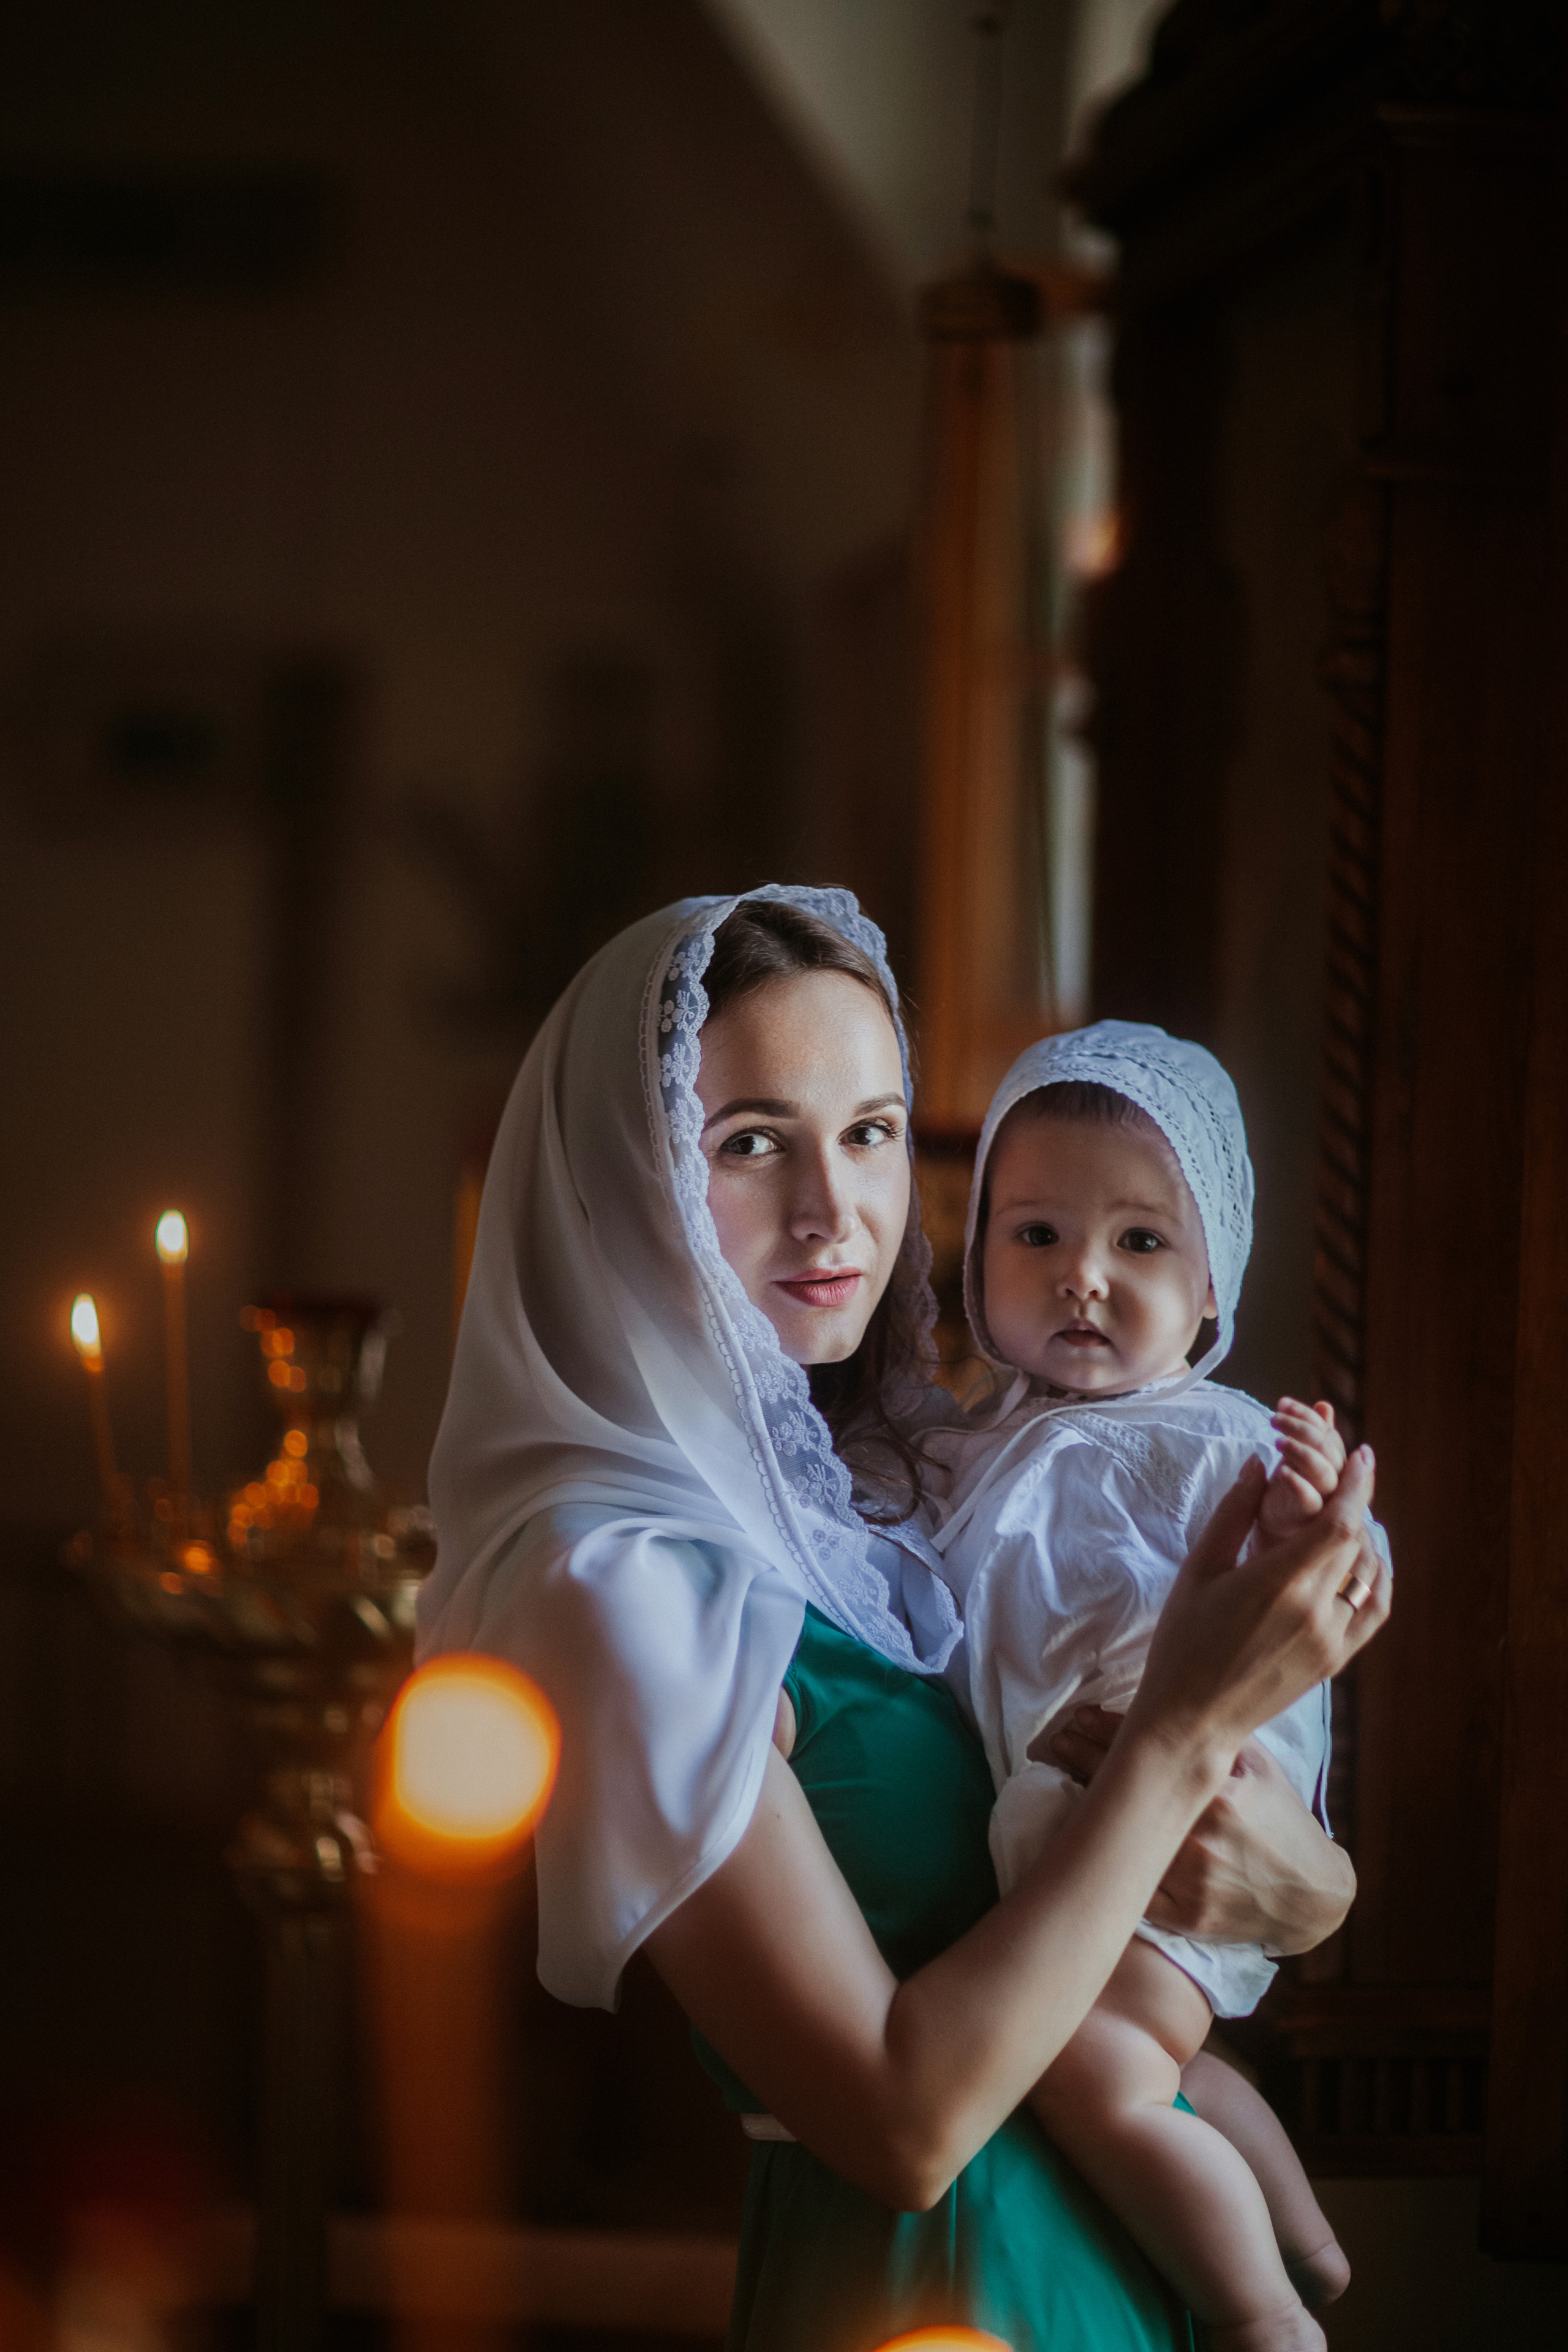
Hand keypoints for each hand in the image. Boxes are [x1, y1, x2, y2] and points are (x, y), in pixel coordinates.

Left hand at [1044, 1708, 1354, 1950]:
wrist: (1311, 1895)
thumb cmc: (1282, 1821)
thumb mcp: (1261, 1767)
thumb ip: (1223, 1733)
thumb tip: (1173, 1700)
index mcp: (1220, 1797)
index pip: (1150, 1755)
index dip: (1108, 1732)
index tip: (1080, 1717)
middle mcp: (1201, 1841)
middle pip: (1128, 1794)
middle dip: (1086, 1760)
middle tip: (1057, 1740)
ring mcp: (1190, 1884)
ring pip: (1124, 1841)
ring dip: (1089, 1808)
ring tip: (1058, 1777)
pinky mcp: (1184, 1918)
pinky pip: (1132, 1889)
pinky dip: (1108, 1862)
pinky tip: (1082, 1838)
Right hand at [1126, 1447, 1387, 1769]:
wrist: (1192, 1719)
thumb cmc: (1183, 1642)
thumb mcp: (1199, 1570)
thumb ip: (1233, 1512)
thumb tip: (1259, 1463)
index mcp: (1279, 1584)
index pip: (1340, 1522)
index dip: (1357, 1485)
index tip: (1362, 1454)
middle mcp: (1316, 1612)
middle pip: (1358, 1543)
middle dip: (1357, 1504)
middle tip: (1348, 1475)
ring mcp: (1332, 1641)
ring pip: (1372, 1575)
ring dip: (1368, 1539)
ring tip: (1351, 1514)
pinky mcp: (1336, 1662)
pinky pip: (1373, 1610)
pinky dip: (1377, 1579)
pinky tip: (1364, 1560)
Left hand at [1257, 1399, 1346, 1544]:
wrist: (1271, 1536)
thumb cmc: (1286, 1497)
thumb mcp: (1297, 1460)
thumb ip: (1312, 1435)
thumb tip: (1324, 1406)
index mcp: (1332, 1464)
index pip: (1328, 1434)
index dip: (1309, 1416)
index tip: (1282, 1403)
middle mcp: (1334, 1482)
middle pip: (1331, 1449)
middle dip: (1305, 1428)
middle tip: (1275, 1418)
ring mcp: (1324, 1503)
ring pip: (1327, 1473)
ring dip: (1304, 1451)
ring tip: (1278, 1441)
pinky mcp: (1308, 1523)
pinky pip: (1312, 1503)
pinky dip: (1300, 1484)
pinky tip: (1282, 1471)